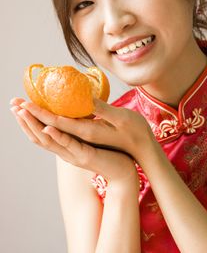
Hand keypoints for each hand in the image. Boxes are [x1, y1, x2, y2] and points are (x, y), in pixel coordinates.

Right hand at [10, 98, 138, 186]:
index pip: (42, 130)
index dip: (28, 118)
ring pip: (49, 140)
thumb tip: (71, 111)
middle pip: (39, 135)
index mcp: (66, 144)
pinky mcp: (86, 156)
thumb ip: (77, 127)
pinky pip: (69, 144)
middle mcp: (65, 150)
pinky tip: (48, 127)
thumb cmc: (108, 152)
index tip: (18, 104)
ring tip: (23, 112)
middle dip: (25, 119)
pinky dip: (57, 136)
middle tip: (12, 105)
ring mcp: (74, 154)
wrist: (124, 171)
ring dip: (35, 125)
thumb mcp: (89, 137)